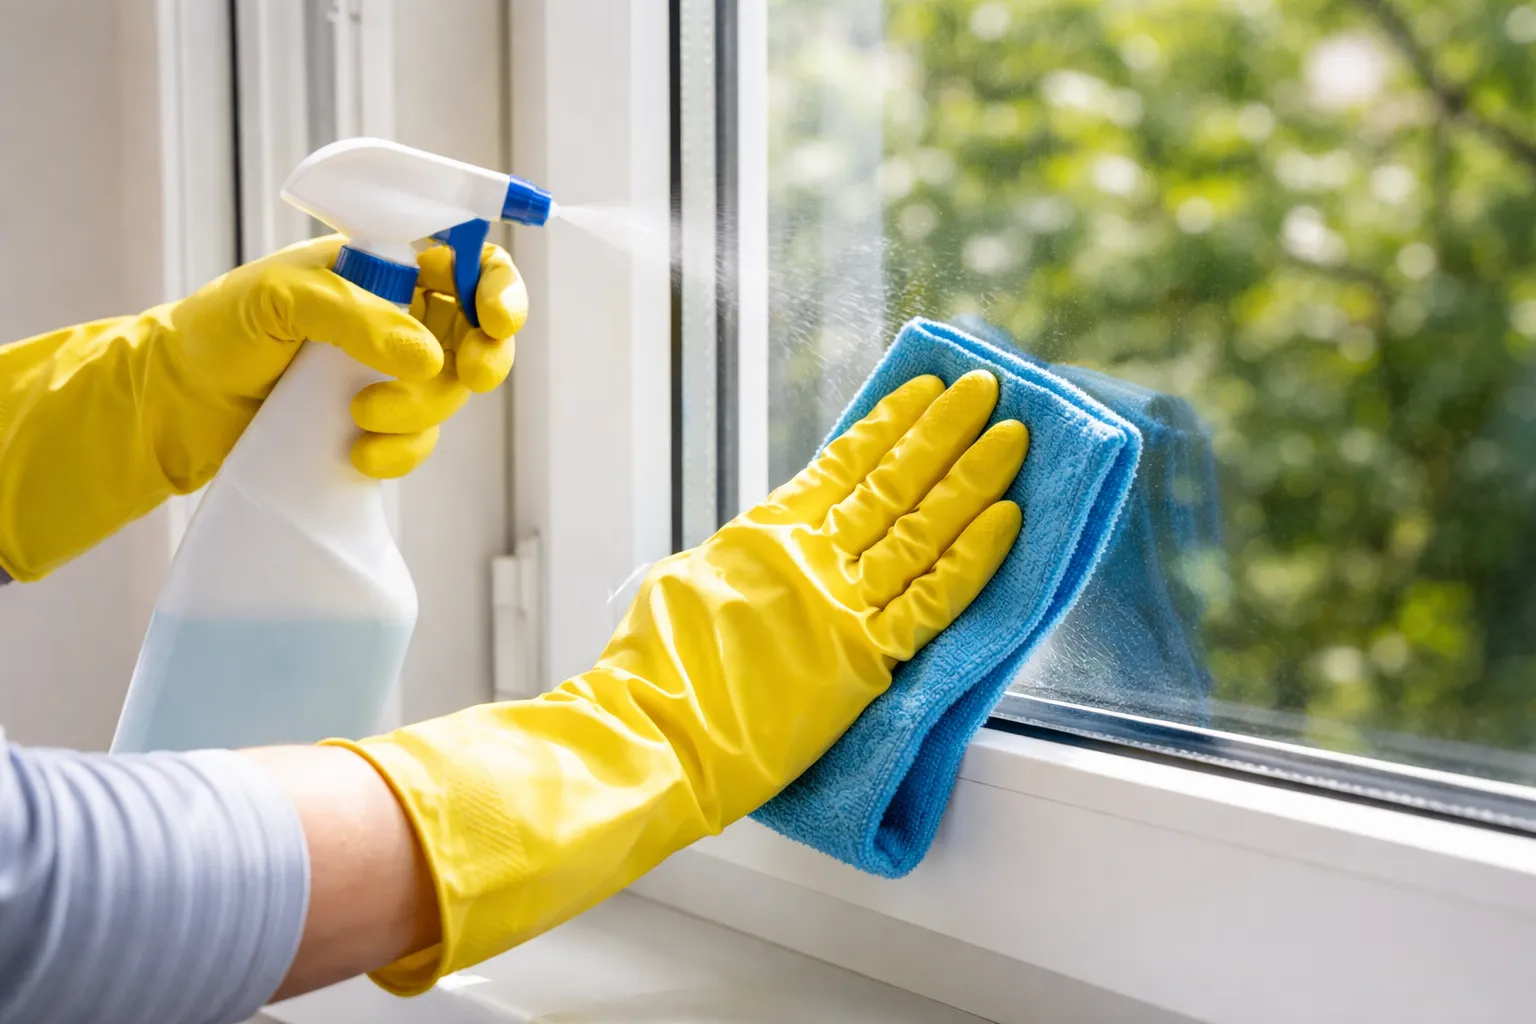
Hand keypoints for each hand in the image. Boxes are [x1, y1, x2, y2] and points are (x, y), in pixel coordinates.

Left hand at [0, 235, 526, 580]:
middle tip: (469, 376)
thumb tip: (427, 356)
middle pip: (480, 332)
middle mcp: (397, 316)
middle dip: (485, 357)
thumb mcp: (279, 300)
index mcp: (383, 267)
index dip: (499, 287)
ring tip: (361, 414)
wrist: (177, 406)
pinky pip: (420, 441)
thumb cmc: (218, 331)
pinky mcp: (379, 425)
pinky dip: (400, 451)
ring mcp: (391, 373)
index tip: (498, 319)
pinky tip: (358, 454)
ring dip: (420, 410)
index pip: (467, 261)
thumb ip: (356, 316)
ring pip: (450, 393)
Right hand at [330, 370, 1027, 992]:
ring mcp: (839, 603)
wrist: (651, 735)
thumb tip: (765, 551)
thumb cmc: (654, 672)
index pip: (842, 466)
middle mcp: (809, 557)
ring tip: (1011, 437)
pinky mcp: (863, 656)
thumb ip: (742, 562)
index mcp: (764, 535)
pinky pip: (933, 598)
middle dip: (943, 432)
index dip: (889, 425)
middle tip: (985, 389)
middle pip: (892, 482)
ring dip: (971, 479)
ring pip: (922, 527)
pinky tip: (1008, 519)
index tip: (925, 391)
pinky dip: (973, 558)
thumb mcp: (689, 584)